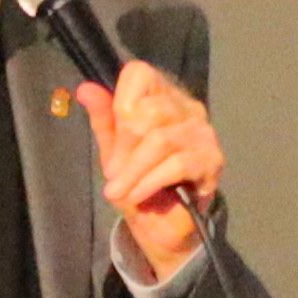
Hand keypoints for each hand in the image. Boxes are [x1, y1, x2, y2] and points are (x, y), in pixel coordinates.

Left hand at [77, 57, 223, 280]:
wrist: (163, 225)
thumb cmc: (138, 181)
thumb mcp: (113, 151)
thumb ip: (103, 120)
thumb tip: (84, 89)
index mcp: (161, 95)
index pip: (139, 73)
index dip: (120, 104)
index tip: (114, 138)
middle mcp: (187, 106)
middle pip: (148, 112)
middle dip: (123, 147)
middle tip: (112, 174)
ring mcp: (203, 132)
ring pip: (161, 141)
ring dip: (133, 172)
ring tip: (118, 192)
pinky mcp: (213, 159)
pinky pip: (177, 164)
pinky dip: (150, 182)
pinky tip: (138, 196)